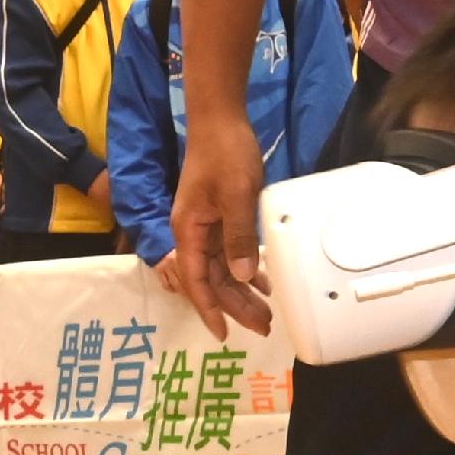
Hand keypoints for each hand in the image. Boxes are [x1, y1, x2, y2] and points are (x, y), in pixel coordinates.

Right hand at [168, 105, 271, 334]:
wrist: (219, 119)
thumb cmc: (225, 154)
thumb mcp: (236, 195)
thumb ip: (238, 236)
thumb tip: (241, 277)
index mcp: (188, 231)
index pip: (196, 281)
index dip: (210, 310)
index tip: (224, 335)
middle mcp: (193, 233)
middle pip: (212, 280)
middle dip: (235, 306)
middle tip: (263, 327)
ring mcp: (206, 225)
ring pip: (223, 269)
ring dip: (242, 291)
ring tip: (266, 313)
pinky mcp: (219, 216)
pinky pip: (231, 252)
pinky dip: (246, 267)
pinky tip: (263, 281)